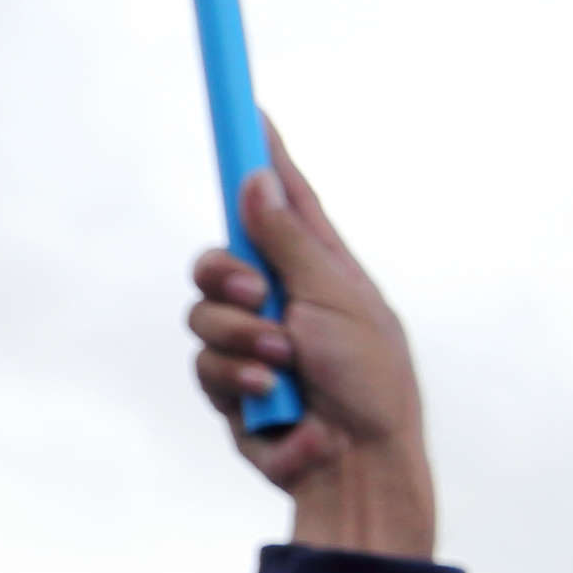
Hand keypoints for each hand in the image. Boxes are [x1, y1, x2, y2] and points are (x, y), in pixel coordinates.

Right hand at [186, 129, 433, 557]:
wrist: (357, 466)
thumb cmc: (370, 382)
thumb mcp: (337, 301)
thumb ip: (290, 243)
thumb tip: (257, 178)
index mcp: (321, 268)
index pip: (283, 200)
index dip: (261, 157)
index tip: (245, 107)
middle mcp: (282, 298)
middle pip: (218, 254)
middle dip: (226, 272)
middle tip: (258, 294)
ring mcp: (253, 341)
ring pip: (202, 310)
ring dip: (241, 337)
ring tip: (285, 365)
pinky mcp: (232, 385)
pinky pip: (203, 361)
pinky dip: (236, 377)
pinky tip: (272, 399)